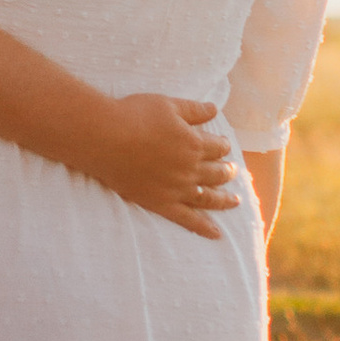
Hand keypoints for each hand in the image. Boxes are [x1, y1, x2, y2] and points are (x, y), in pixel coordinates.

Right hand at [94, 95, 240, 237]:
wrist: (105, 138)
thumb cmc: (135, 116)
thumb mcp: (168, 105)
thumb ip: (194, 110)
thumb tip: (215, 110)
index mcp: (194, 144)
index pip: (218, 147)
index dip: (223, 146)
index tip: (223, 146)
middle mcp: (190, 169)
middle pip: (217, 173)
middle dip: (227, 171)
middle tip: (232, 171)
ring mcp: (177, 189)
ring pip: (208, 197)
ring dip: (224, 199)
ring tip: (234, 201)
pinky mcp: (161, 203)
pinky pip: (188, 220)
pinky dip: (204, 227)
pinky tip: (216, 234)